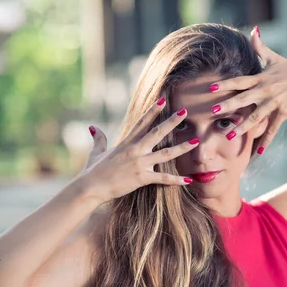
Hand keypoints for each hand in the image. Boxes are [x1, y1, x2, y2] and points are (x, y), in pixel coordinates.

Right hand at [78, 98, 199, 204]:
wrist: (90, 187)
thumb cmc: (93, 171)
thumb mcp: (96, 151)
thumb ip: (98, 138)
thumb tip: (92, 127)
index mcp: (126, 142)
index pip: (142, 122)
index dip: (153, 110)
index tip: (163, 100)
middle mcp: (135, 150)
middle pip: (158, 132)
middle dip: (172, 122)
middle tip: (185, 111)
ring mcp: (140, 163)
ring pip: (166, 153)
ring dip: (182, 148)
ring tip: (195, 142)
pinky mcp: (142, 178)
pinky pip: (163, 178)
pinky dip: (176, 180)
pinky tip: (188, 180)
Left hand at [208, 26, 286, 153]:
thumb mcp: (275, 58)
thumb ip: (260, 47)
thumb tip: (253, 30)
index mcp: (261, 78)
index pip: (239, 81)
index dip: (225, 83)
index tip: (210, 87)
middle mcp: (266, 90)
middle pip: (243, 98)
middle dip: (227, 105)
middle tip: (212, 112)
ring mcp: (275, 102)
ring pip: (256, 116)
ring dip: (242, 126)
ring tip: (229, 135)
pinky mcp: (284, 112)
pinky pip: (273, 128)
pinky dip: (266, 140)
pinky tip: (258, 151)